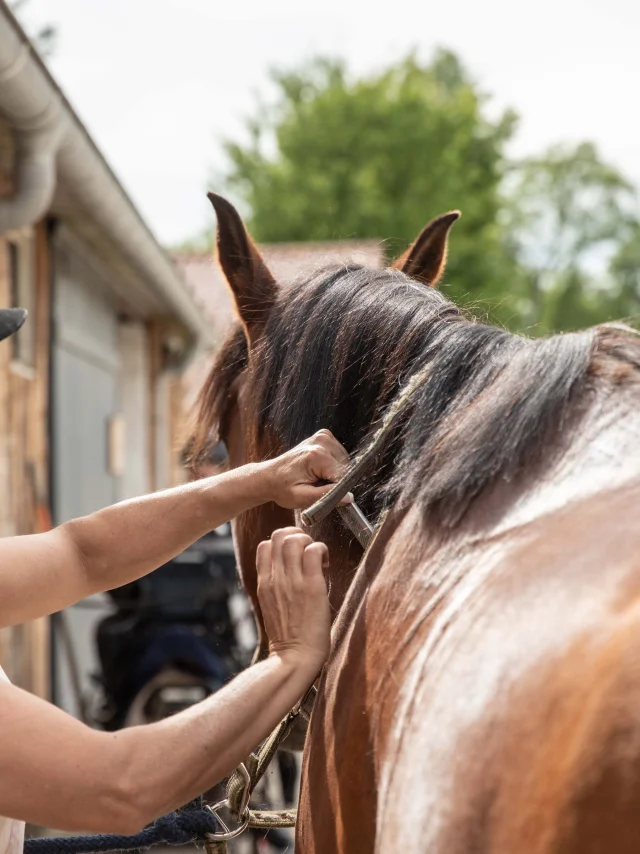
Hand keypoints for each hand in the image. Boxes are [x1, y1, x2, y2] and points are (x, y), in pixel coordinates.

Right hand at [256, 528, 330, 670]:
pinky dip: (322, 549)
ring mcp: (293, 581)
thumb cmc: (289, 637)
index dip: (281, 541)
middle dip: (296, 535)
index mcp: (264, 583)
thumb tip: (287, 571)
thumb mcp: (271, 607)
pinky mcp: (312, 586)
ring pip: (296, 539)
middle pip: (279, 536)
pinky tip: (325, 563)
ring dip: (310, 541)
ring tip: (318, 557)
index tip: (295, 553)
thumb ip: (275, 586)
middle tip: (308, 550)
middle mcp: (275, 578)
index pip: (265, 545)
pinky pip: (314, 551)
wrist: (294, 658)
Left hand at [264, 429, 350, 509]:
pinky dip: (332, 465)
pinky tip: (318, 469)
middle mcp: (321, 441)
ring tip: (315, 477)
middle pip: (345, 468)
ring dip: (334, 473)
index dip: (336, 489)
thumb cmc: (282, 488)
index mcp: (316, 455)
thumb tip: (349, 497)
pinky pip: (339, 455)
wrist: (269, 477)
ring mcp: (323, 436)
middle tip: (316, 485)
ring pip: (344, 462)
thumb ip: (327, 496)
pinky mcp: (324, 437)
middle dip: (334, 480)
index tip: (322, 493)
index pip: (343, 476)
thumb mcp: (302, 498)